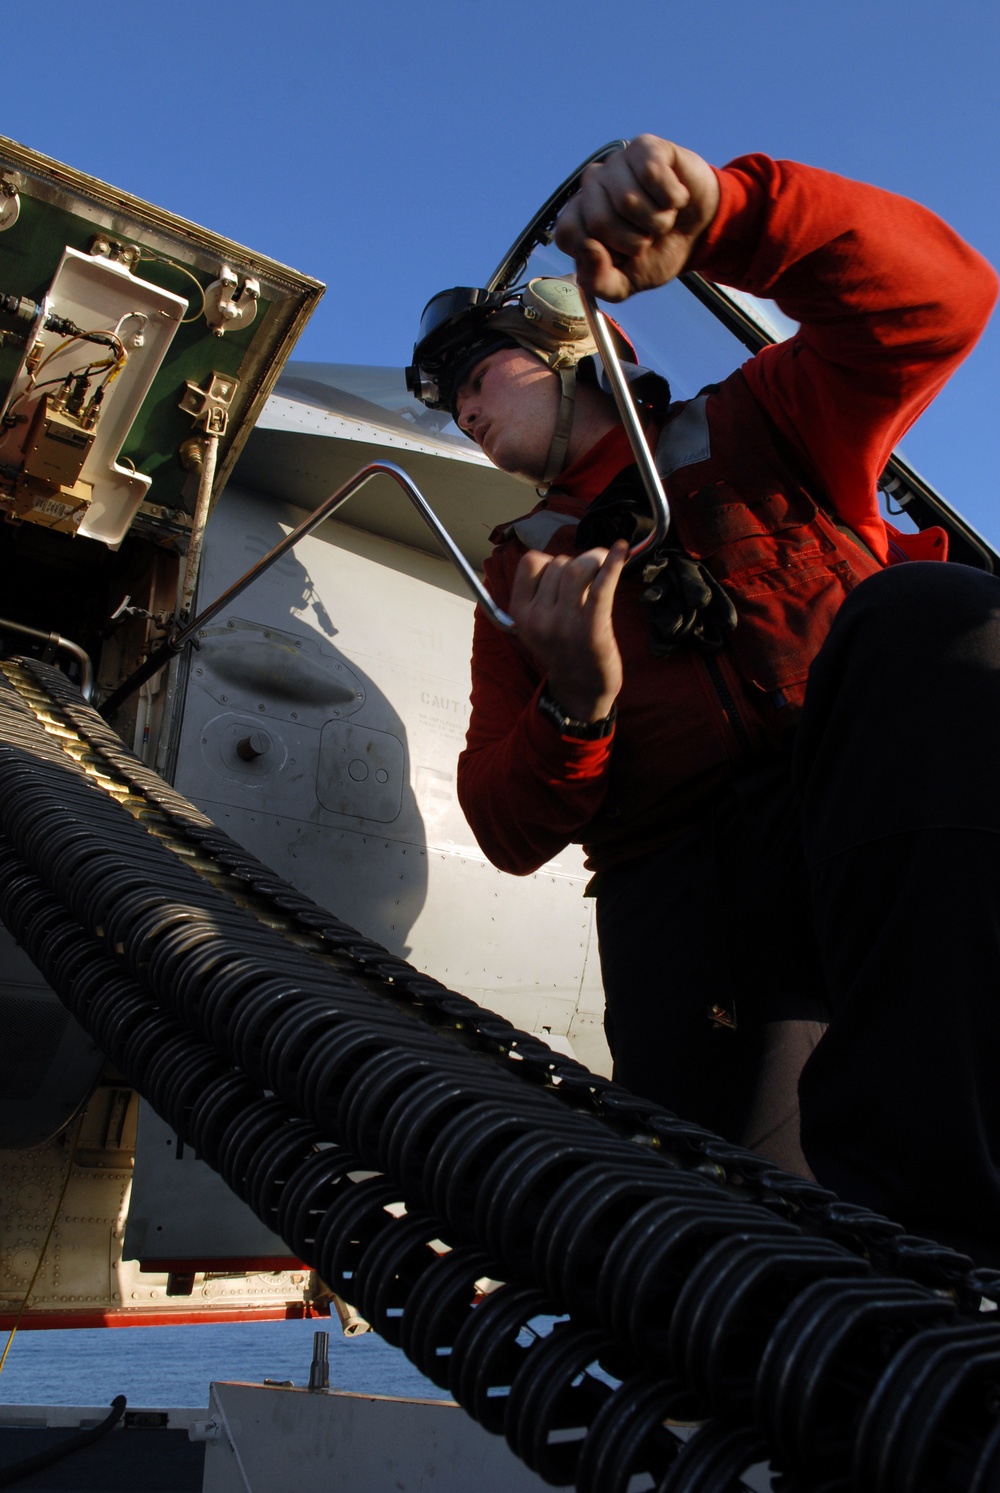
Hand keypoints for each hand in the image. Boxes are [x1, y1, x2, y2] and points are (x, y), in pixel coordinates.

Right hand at [509, 541, 627, 721]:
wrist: (581, 689)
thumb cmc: (564, 649)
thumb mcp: (536, 624)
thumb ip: (540, 593)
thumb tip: (569, 557)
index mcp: (520, 613)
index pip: (530, 563)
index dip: (551, 560)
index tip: (566, 572)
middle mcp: (538, 617)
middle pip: (559, 564)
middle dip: (579, 562)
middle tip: (593, 574)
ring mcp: (564, 624)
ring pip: (578, 569)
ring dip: (595, 561)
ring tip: (605, 568)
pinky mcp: (592, 629)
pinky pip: (601, 589)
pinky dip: (613, 565)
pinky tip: (623, 550)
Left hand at [555, 135, 719, 300]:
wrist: (700, 232)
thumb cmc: (656, 254)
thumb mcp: (625, 283)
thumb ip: (598, 282)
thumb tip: (589, 248)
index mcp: (579, 218)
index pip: (567, 234)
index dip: (598, 254)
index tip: (620, 256)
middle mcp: (591, 186)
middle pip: (599, 222)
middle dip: (633, 241)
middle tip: (647, 236)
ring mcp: (616, 164)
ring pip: (628, 201)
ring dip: (657, 221)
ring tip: (663, 217)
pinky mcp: (644, 148)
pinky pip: (651, 175)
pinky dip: (672, 198)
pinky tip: (675, 198)